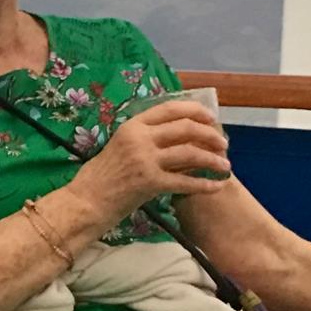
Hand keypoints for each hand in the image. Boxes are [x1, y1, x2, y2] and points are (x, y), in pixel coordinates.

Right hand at [75, 98, 231, 218]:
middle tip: (223, 144)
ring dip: (212, 159)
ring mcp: (145, 160)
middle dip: (211, 135)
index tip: (212, 119)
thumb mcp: (121, 146)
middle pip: (185, 128)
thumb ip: (146, 138)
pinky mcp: (149, 182)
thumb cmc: (102, 176)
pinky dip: (204, 184)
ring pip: (190, 152)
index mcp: (132, 125)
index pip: (170, 109)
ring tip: (225, 165)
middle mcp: (140, 138)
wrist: (85, 201)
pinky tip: (216, 186)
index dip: (196, 111)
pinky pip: (185, 181)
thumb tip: (179, 137)